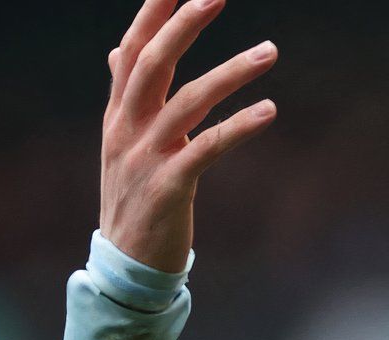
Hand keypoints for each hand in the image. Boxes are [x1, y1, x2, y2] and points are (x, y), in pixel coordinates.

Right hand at [100, 0, 277, 271]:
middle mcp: (126, 128)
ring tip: (270, 50)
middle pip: (152, 64)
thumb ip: (126, 94)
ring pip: (187, 102)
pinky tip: (270, 110)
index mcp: (118, 113)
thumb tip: (117, 51)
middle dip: (183, 25)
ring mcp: (144, 158)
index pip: (134, 49)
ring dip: (231, 72)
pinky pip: (208, 148)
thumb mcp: (123, 142)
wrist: (126, 265)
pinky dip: (240, 127)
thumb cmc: (134, 198)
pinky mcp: (168, 188)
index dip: (154, 13)